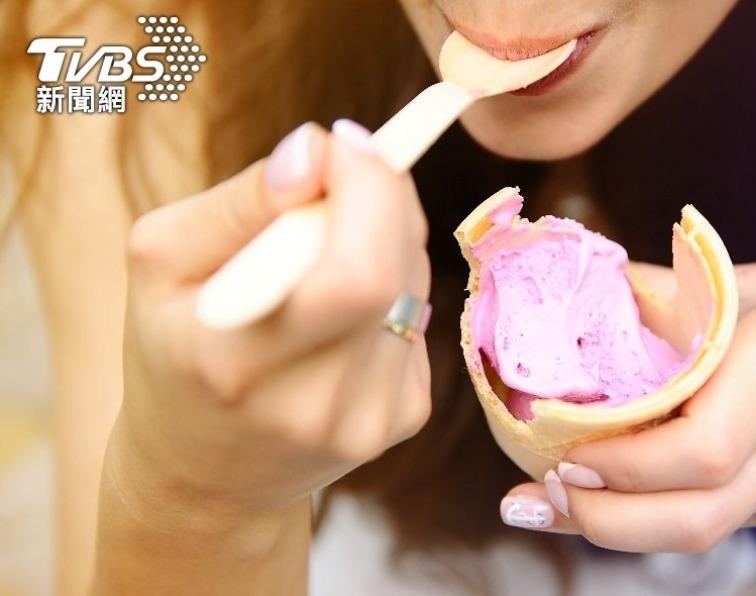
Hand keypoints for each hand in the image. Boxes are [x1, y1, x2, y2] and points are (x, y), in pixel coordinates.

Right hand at [111, 121, 431, 519]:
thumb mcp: (161, 264)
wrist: (206, 476)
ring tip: (331, 244)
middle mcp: (314, 405)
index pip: (354, 273)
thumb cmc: (175, 352)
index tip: (341, 143)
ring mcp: (368, 420)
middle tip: (346, 172)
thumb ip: (238, 203)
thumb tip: (316, 152)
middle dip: (382, 196)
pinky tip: (344, 304)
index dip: (367, 190)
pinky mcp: (402, 420)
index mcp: (237, 365)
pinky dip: (391, 286)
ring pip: (414, 286)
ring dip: (387, 238)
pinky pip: (417, 318)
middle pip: (395, 273)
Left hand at [499, 251, 755, 550]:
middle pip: (698, 517)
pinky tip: (616, 490)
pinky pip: (723, 518)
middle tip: (538, 493)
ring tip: (556, 498)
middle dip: (604, 519)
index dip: (620, 463)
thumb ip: (677, 293)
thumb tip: (585, 294)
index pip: (701, 449)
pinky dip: (658, 513)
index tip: (559, 445)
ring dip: (620, 527)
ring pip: (707, 532)